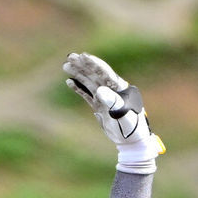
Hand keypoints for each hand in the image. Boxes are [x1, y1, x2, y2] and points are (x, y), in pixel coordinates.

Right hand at [63, 51, 164, 172]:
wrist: (132, 141)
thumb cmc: (132, 127)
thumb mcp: (124, 115)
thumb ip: (113, 102)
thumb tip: (99, 90)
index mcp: (120, 88)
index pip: (105, 73)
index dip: (94, 64)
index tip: (83, 56)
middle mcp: (111, 90)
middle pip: (95, 74)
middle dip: (83, 65)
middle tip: (70, 57)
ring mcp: (104, 97)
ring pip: (89, 82)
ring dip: (78, 73)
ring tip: (66, 65)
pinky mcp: (99, 106)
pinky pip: (87, 94)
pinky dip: (79, 88)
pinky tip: (70, 81)